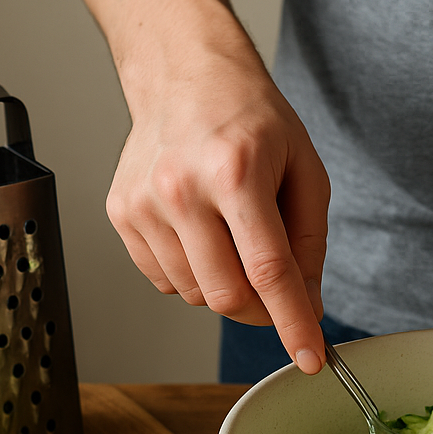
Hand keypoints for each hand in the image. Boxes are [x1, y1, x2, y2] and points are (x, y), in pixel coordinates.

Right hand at [106, 51, 329, 373]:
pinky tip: (203, 234)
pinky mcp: (121, 214)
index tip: (310, 359)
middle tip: (278, 292)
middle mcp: (181, 190)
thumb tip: (307, 308)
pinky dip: (194, 274)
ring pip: (196, 296)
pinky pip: (167, 281)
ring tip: (234, 236)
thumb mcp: (306, 172)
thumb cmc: (252, 120)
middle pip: (228, 296)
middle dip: (262, 310)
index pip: (268, 272)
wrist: (185, 74)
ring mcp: (144, 203)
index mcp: (235, 173)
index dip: (293, 324)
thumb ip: (310, 246)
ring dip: (227, 287)